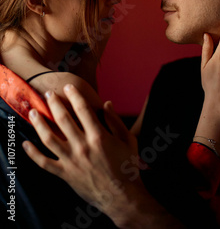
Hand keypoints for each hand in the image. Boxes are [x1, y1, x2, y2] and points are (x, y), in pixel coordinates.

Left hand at [22, 85, 144, 224]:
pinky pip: (45, 163)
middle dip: (54, 104)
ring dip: (39, 124)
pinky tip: (25, 144)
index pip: (83, 109)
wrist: (122, 197)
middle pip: (63, 119)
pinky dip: (33, 154)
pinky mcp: (66, 174)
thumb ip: (115, 121)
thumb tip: (107, 103)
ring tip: (33, 112)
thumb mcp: (128, 140)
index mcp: (99, 136)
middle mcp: (83, 147)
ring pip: (49, 139)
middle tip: (48, 94)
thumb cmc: (127, 167)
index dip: (74, 95)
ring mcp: (72, 161)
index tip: (68, 87)